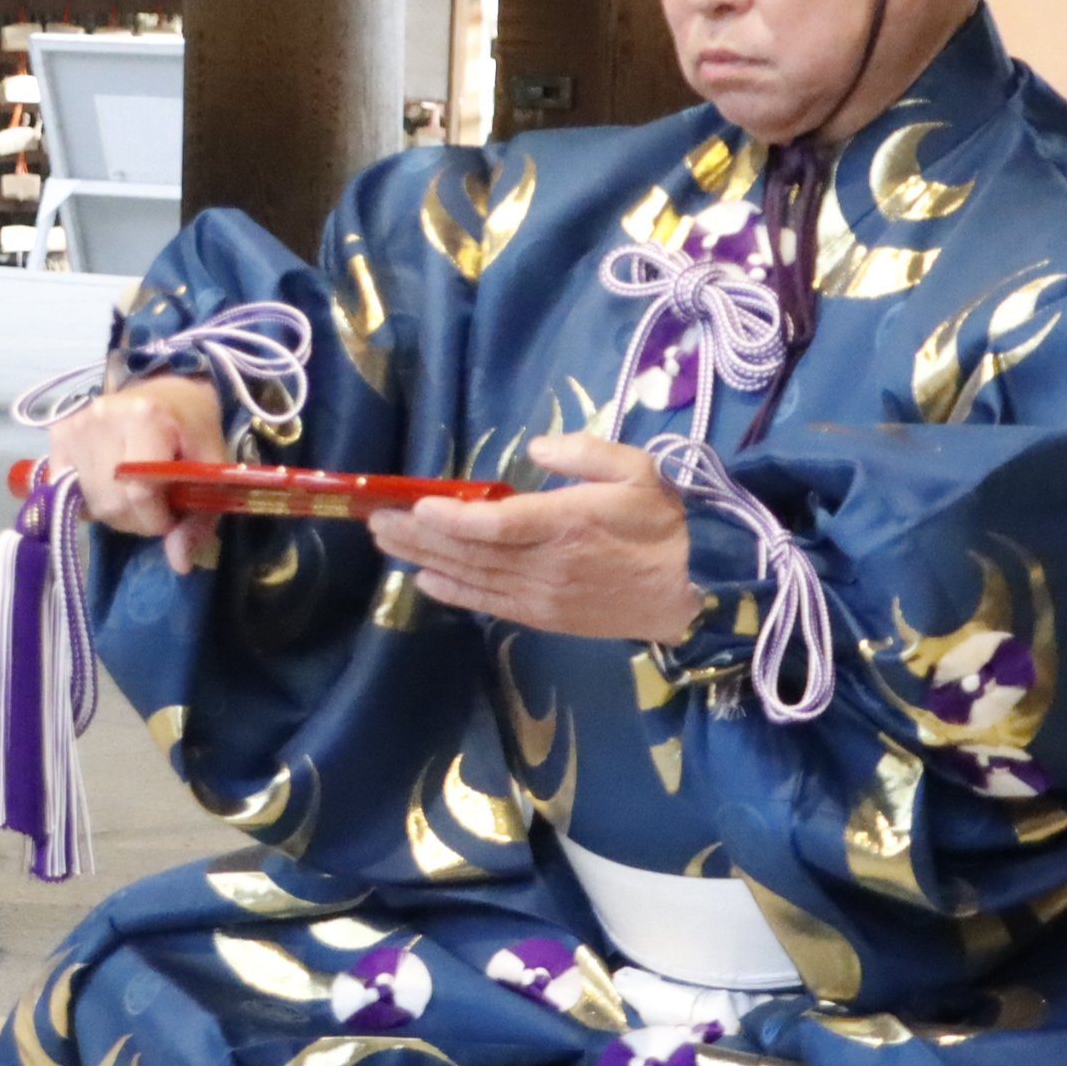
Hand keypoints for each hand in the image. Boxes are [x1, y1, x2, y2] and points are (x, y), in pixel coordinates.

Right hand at [46, 377, 229, 572]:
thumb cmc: (193, 428)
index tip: (171, 516)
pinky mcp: (59, 433)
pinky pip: (67, 489)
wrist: (168, 389)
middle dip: (137, 519)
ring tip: (133, 493)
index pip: (140, 492)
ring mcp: (76, 425)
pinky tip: (108, 483)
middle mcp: (104, 417)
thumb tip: (179, 563)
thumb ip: (200, 516)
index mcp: (146, 417)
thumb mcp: (210, 467)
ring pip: (90, 502)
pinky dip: (90, 497)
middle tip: (155, 505)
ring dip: (115, 511)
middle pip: (112, 502)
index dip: (157, 518)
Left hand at [369, 430, 698, 639]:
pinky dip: (452, 592)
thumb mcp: (638, 471)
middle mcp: (544, 565)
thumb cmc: (662, 527)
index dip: (451, 517)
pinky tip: (423, 579)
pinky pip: (487, 603)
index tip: (415, 503)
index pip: (496, 525)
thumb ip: (586, 453)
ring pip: (470, 576)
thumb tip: (535, 449)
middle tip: (376, 517)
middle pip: (469, 551)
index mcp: (565, 525)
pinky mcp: (542, 616)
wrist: (690, 594)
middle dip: (417, 534)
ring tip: (385, 540)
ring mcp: (540, 595)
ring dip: (423, 558)